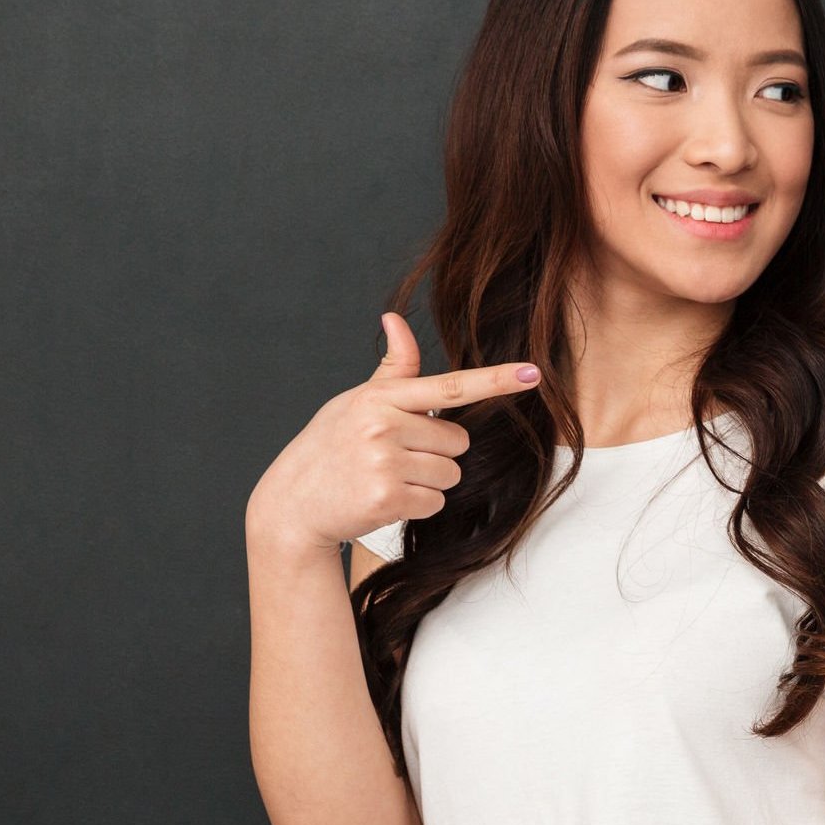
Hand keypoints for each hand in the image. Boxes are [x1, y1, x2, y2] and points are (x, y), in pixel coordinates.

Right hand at [245, 312, 543, 556]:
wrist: (292, 503)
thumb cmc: (330, 447)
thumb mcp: (355, 402)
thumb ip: (391, 370)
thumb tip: (396, 318)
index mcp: (379, 398)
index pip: (449, 387)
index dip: (495, 381)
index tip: (533, 373)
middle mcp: (383, 426)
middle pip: (458, 442)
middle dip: (436, 453)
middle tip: (394, 458)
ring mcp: (385, 463)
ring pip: (450, 474)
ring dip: (427, 482)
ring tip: (385, 478)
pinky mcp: (387, 498)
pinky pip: (434, 502)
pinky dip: (416, 506)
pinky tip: (383, 499)